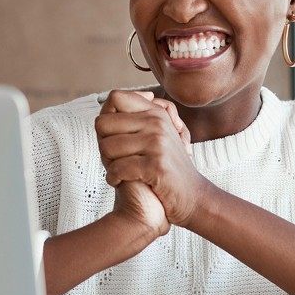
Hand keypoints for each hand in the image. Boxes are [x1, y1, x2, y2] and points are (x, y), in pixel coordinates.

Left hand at [95, 90, 205, 229]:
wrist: (191, 197)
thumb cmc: (165, 168)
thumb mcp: (155, 136)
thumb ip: (135, 118)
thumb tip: (113, 98)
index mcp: (155, 113)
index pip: (115, 97)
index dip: (106, 117)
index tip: (115, 136)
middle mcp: (157, 123)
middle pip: (103, 123)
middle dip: (103, 144)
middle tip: (114, 159)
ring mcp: (157, 144)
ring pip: (107, 147)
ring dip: (108, 164)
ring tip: (120, 171)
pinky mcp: (156, 166)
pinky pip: (117, 168)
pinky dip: (113, 179)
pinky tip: (121, 182)